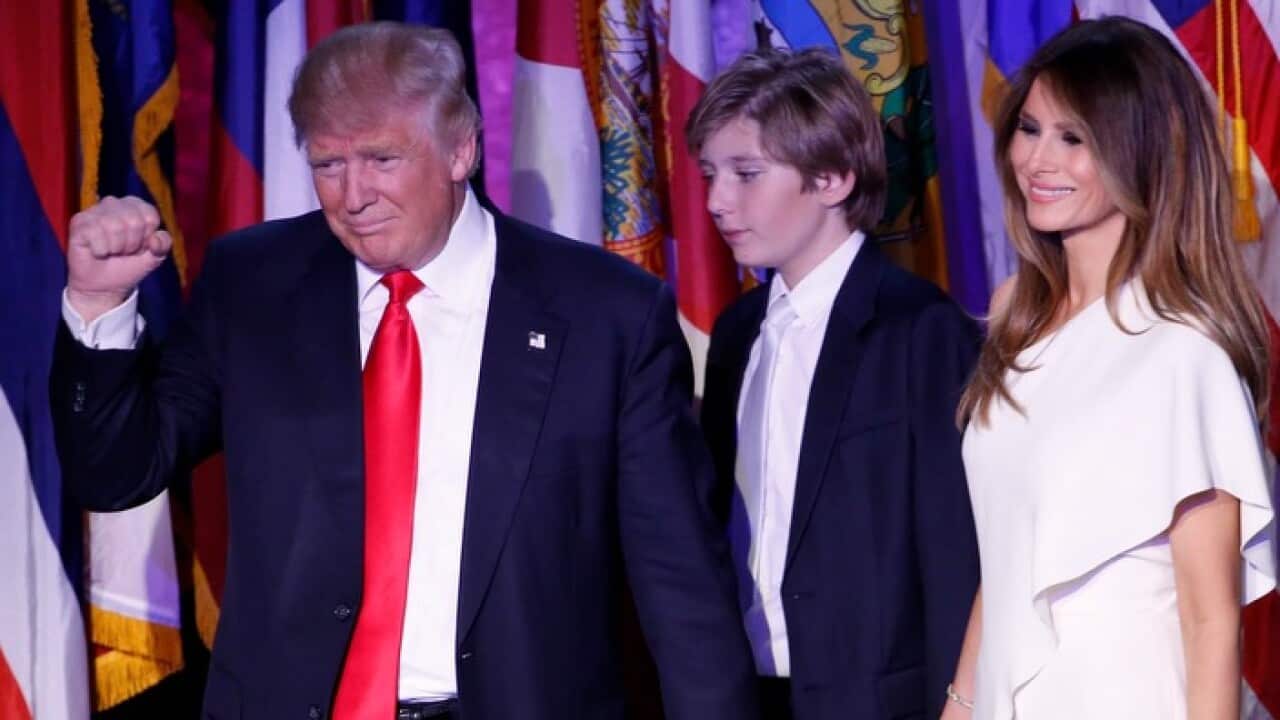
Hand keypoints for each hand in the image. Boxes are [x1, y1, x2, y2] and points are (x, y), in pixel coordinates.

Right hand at [67, 196, 171, 322]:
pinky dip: (100, 250)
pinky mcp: (78, 222)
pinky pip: (95, 233)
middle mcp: (113, 203)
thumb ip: (164, 244)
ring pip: (114, 226)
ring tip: (111, 252)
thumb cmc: (129, 266)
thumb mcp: (155, 256)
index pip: (150, 216)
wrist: (104, 286)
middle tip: (123, 251)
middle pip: (134, 221)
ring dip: (116, 248)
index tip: (140, 247)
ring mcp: (94, 211)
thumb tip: (155, 238)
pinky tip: (97, 252)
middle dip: (132, 244)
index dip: (147, 238)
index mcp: (135, 206)